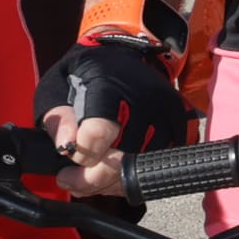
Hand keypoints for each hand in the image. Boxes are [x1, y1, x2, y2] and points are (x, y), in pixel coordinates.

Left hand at [38, 38, 181, 196]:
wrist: (125, 56)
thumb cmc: (87, 73)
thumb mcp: (57, 85)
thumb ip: (58, 118)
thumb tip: (66, 146)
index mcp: (110, 85)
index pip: (100, 132)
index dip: (82, 153)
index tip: (68, 157)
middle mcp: (144, 100)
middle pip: (121, 159)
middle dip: (91, 179)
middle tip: (71, 179)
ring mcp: (166, 116)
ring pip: (139, 170)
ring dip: (110, 181)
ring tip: (91, 172)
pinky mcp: (180, 128)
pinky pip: (156, 168)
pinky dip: (132, 178)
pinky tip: (113, 169)